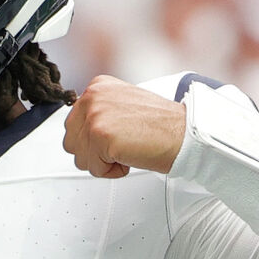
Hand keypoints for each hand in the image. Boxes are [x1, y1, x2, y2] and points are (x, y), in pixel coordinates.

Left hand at [63, 76, 186, 178]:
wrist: (186, 134)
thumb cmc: (162, 125)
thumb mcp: (123, 105)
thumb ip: (99, 111)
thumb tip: (79, 129)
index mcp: (97, 87)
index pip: (73, 124)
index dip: (94, 138)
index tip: (116, 136)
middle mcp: (93, 97)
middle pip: (71, 141)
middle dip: (95, 151)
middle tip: (122, 144)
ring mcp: (95, 116)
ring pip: (79, 157)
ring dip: (103, 161)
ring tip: (127, 148)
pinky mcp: (100, 136)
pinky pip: (94, 169)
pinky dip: (112, 171)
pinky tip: (130, 156)